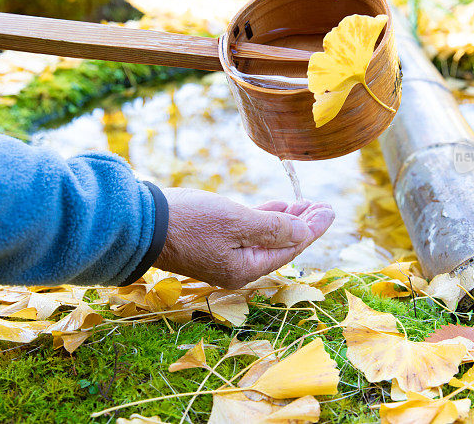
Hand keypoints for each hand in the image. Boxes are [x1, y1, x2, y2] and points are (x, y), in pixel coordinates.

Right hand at [154, 188, 334, 288]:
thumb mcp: (238, 221)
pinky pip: (249, 232)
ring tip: (307, 205)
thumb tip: (305, 231)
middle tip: (324, 206)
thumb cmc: (190, 222)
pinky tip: (278, 208)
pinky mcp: (213, 241)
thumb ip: (274, 227)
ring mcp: (224, 255)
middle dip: (304, 224)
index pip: (290, 248)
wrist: (143, 223)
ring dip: (287, 220)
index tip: (331, 210)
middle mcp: (237, 267)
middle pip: (281, 245)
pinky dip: (266, 219)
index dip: (313, 228)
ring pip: (266, 237)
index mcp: (245, 269)